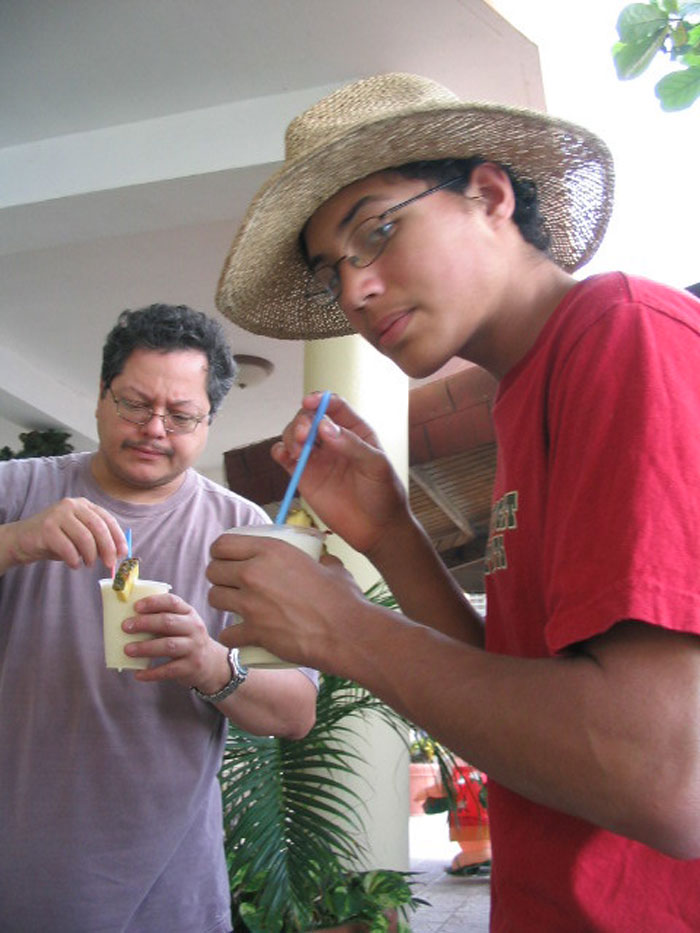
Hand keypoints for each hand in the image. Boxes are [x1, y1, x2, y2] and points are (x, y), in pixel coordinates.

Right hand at [4, 497, 126, 570]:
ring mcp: (58, 514)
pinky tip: (73, 564)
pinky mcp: (46, 528)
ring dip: (90, 555)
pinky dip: (74, 559)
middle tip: (109, 564)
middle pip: (98, 527)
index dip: (117, 537)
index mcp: (83, 504)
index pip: (107, 519)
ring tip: (88, 564)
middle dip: (107, 548)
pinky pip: (67, 547)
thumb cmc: (55, 539)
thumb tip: (118, 553)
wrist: (22, 540)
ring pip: (84, 538)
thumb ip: (96, 539)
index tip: (123, 553)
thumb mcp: (79, 535)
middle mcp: (72, 505)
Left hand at [123, 592, 230, 689]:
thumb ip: (162, 619)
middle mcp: (194, 628)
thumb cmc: (186, 640)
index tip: (135, 607)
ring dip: (146, 647)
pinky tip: (138, 674)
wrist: (211, 663)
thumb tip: (128, 620)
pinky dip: (152, 673)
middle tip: (125, 627)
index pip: (172, 602)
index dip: (153, 603)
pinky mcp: (190, 667)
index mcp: (188, 613)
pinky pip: (169, 670)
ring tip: (128, 650)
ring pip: (168, 646)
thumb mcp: (181, 624)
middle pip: (168, 622)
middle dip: (145, 623)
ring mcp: (194, 648)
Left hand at [207, 535, 363, 671]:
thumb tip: (321, 558)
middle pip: (213, 571)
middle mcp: (254, 573)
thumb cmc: (342, 599)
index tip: (225, 559)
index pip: (223, 544)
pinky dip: (231, 637)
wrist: (346, 633)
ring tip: (235, 607)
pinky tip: (240, 636)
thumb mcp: (330, 565)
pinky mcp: (253, 631)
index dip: (220, 552)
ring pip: (214, 598)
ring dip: (223, 602)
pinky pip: (226, 634)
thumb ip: (320, 558)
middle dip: (219, 577)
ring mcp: (251, 603)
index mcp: (271, 550)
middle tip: (231, 584)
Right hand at [271, 392, 408, 556]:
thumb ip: (352, 445)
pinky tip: (284, 455)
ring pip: (294, 434)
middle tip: (304, 435)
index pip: (334, 406)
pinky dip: (279, 451)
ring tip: (297, 450)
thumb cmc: (384, 495)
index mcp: (354, 431)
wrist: (377, 530)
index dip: (320, 400)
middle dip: (302, 421)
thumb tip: (325, 427)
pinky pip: (285, 457)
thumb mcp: (377, 466)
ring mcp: (317, 458)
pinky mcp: (304, 476)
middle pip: (309, 418)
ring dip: (290, 435)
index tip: (310, 403)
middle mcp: (333, 440)